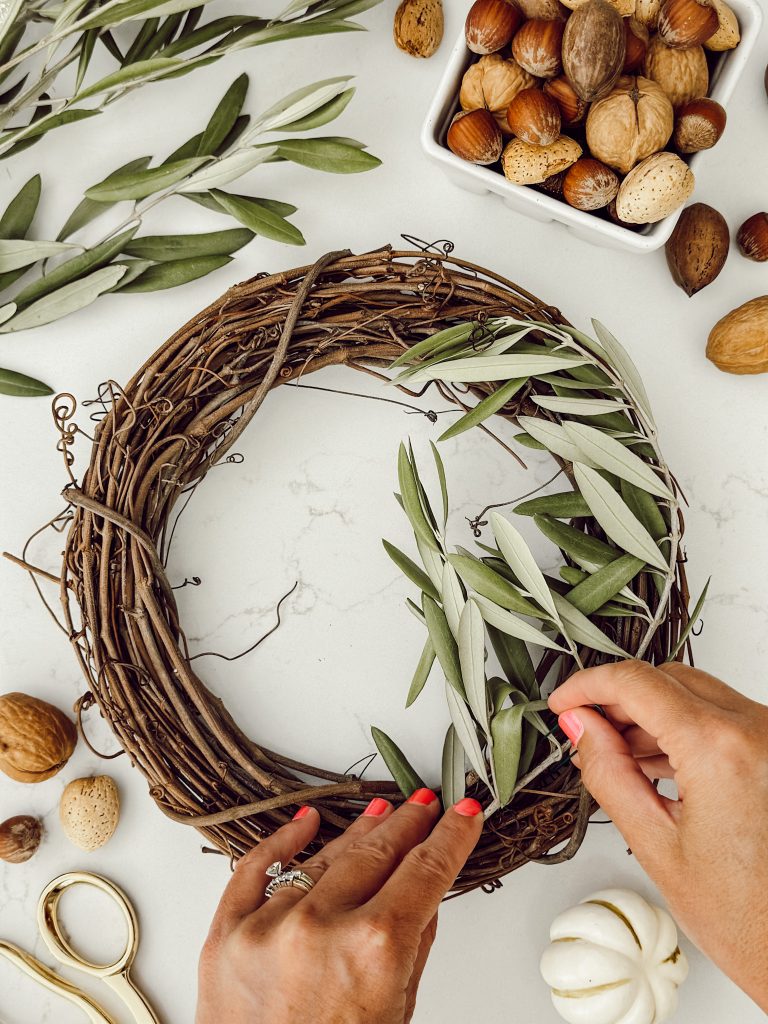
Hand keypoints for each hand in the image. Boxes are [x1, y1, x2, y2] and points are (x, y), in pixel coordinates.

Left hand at [196, 791, 482, 1023]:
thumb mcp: (398, 1013)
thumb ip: (412, 945)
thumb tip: (423, 892)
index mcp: (374, 950)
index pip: (425, 870)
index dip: (450, 836)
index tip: (463, 813)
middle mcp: (320, 928)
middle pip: (377, 853)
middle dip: (408, 825)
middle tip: (425, 804)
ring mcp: (267, 927)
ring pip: (324, 856)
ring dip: (359, 831)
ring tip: (382, 812)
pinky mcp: (225, 935)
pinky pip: (254, 869)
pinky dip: (283, 841)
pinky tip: (308, 822)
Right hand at [549, 660, 767, 1009]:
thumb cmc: (747, 919)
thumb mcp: (654, 843)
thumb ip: (607, 771)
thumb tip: (581, 725)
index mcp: (720, 749)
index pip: (635, 683)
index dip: (587, 686)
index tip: (564, 702)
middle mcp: (756, 730)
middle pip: (666, 678)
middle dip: (617, 698)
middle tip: (583, 727)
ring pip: (695, 693)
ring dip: (649, 713)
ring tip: (616, 755)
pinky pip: (721, 717)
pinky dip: (682, 727)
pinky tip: (655, 762)